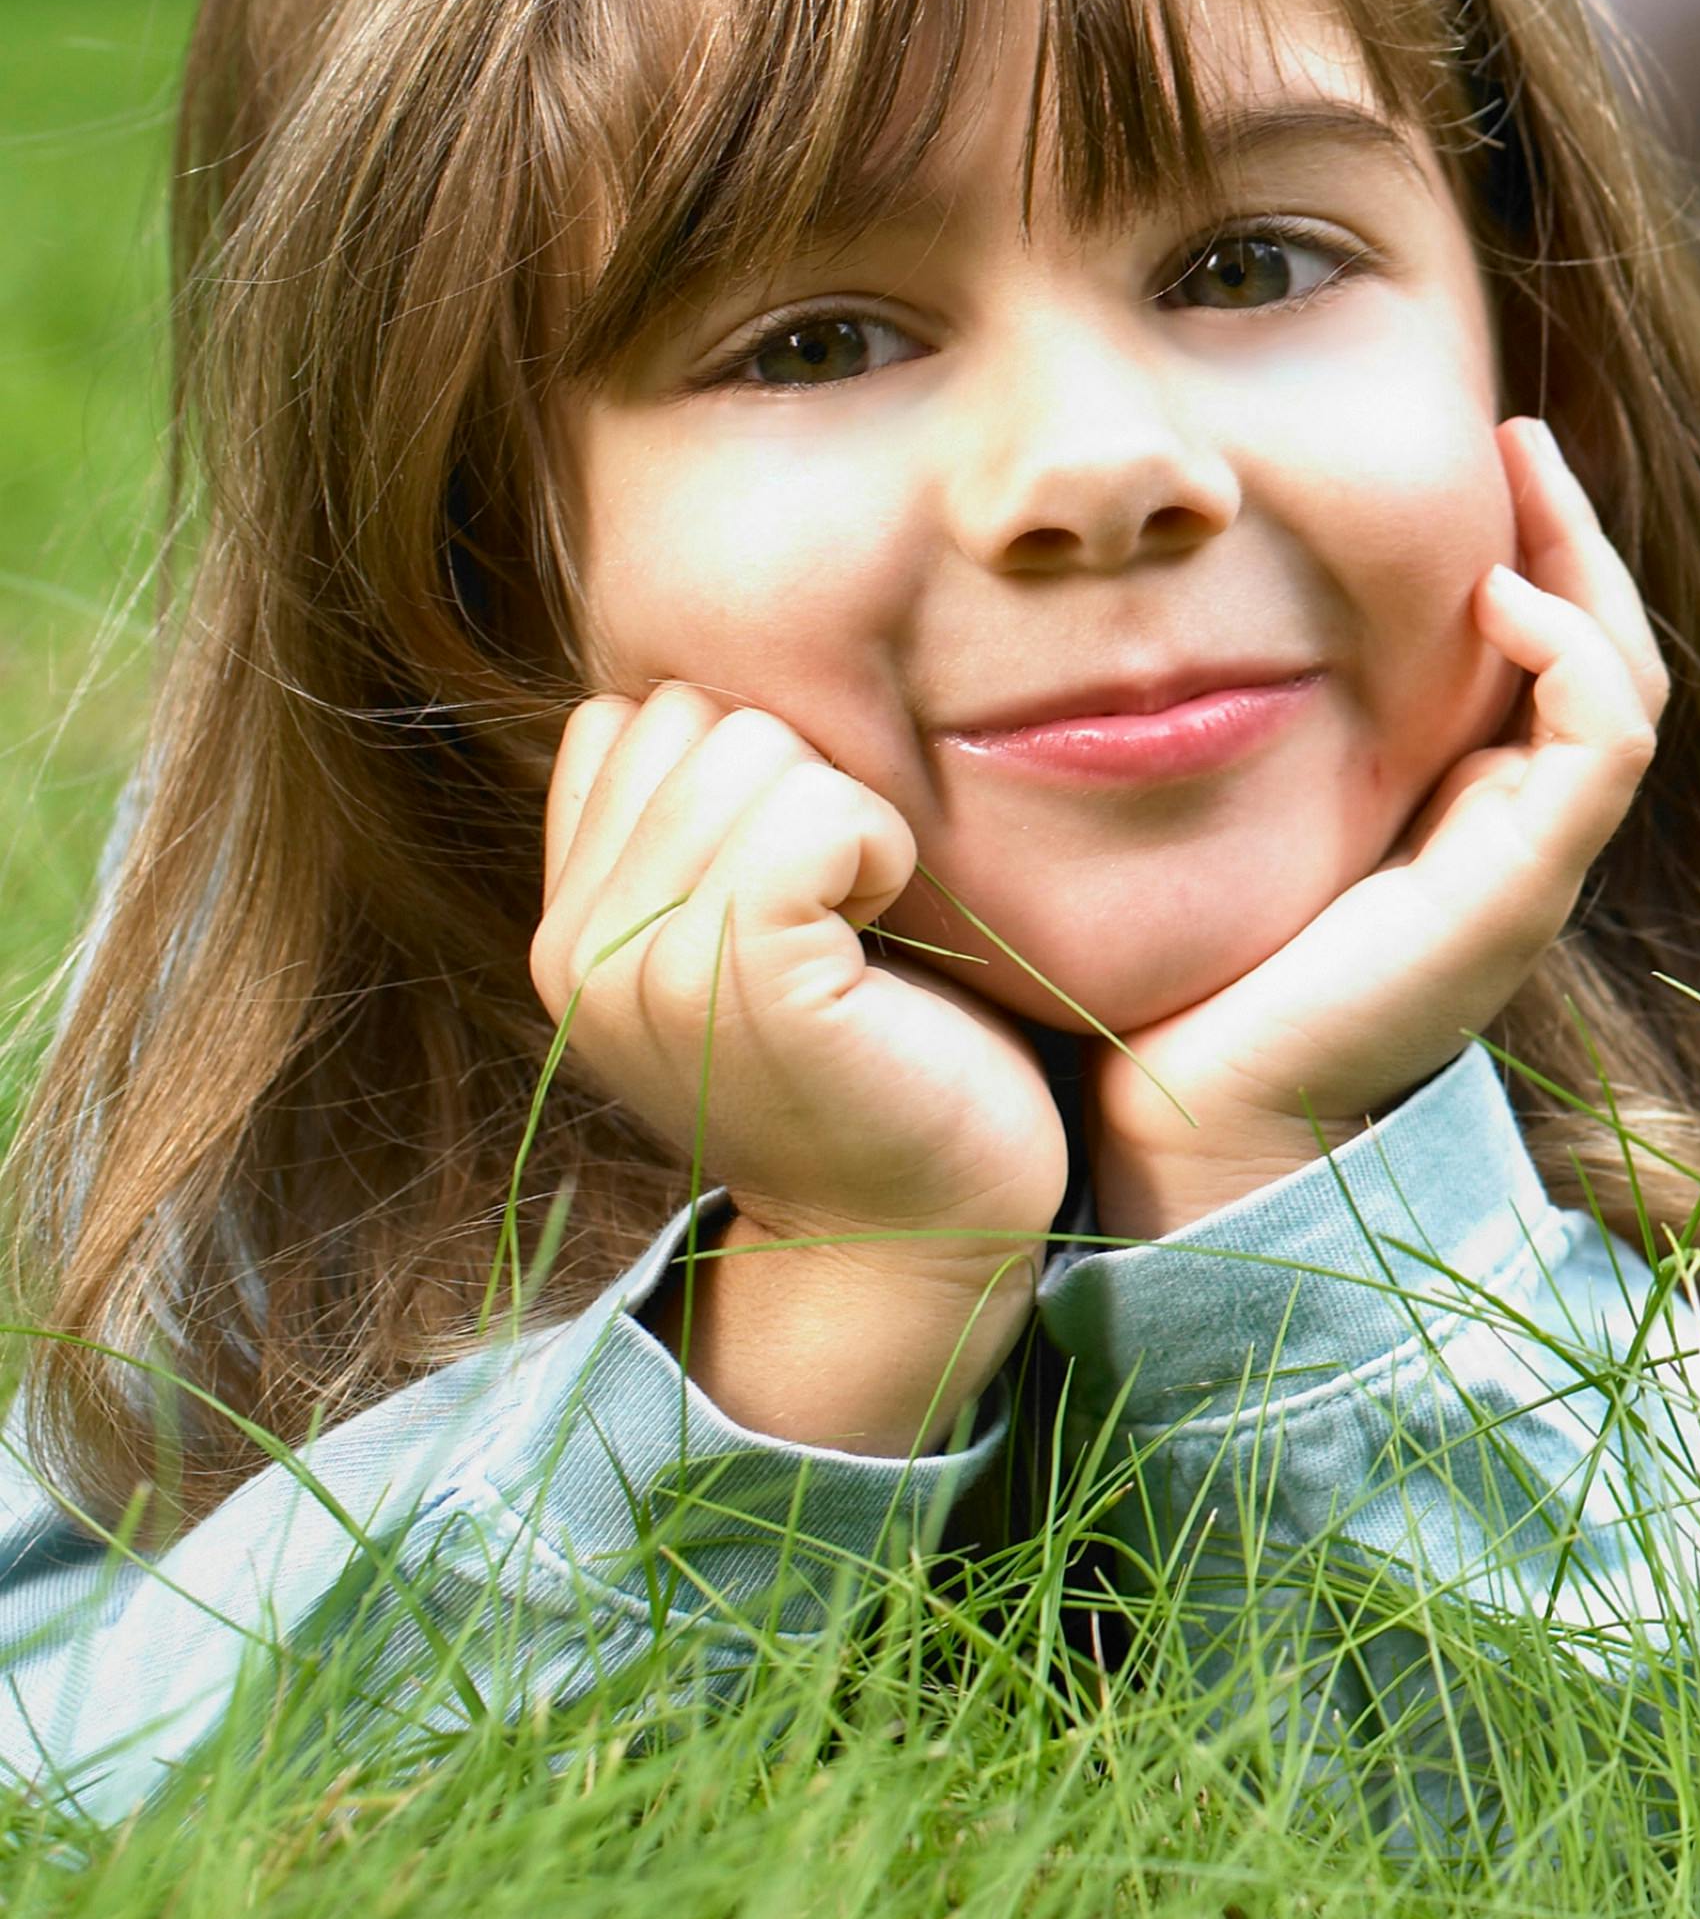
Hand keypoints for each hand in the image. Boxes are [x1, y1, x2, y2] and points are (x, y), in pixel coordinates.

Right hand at [535, 686, 1065, 1453]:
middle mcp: (573, 947)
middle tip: (843, 909)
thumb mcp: (752, 926)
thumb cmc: (877, 1053)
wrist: (913, 1231)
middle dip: (802, 777)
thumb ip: (695, 825)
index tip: (802, 879)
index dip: (751, 766)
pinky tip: (886, 931)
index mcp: (567, 926)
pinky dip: (882, 847)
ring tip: (865, 924)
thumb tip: (691, 688)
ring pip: (756, 744)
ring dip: (849, 812)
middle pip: (696, 711)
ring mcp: (640, 966)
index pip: (633, 716)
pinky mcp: (739, 976)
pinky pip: (816, 809)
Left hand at [1087, 417, 1670, 1240]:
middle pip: (1607, 652)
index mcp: (1465, 815)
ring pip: (1625, 680)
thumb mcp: (1245, 811)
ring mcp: (1533, 860)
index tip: (1484, 455)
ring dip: (1585, 565)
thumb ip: (1269, 731)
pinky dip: (1569, 649)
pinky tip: (1499, 596)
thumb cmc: (1190, 972)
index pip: (1551, 658)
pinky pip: (1605, 739)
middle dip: (1572, 530)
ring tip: (1522, 474)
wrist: (1197, 1112)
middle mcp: (1519, 831)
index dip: (1536, 551)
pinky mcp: (1523, 884)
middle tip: (1515, 434)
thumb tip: (1208, 607)